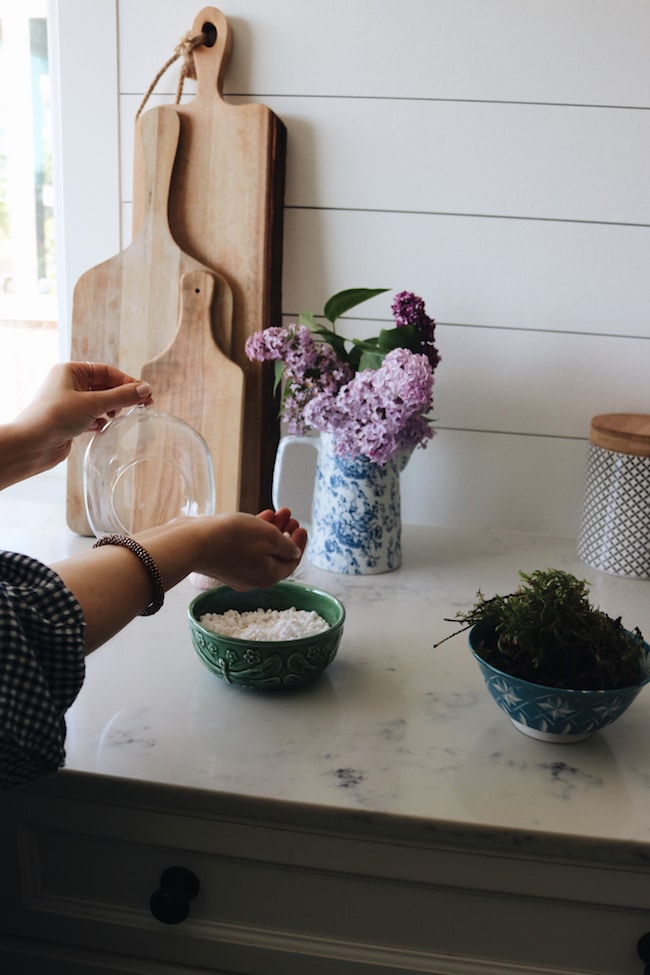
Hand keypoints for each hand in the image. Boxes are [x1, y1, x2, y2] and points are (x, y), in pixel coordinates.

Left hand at [7, 362, 152, 480]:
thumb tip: (145, 390)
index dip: (127, 382)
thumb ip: (121, 397)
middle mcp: (69, 384)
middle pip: (105, 387)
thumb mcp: (93, 403)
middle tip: (143, 407)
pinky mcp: (70, 420)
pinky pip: (92, 417)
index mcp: (71, 371)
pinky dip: (100, 422)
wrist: (31, 445)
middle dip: (121, 397)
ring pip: (100, 403)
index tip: (145, 393)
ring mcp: (69, 403)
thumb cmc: (55, 416)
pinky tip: (102, 428)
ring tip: (117, 418)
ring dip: (111, 410)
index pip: (107, 372)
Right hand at [187, 509, 307, 590]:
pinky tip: (259, 517)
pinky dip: (254, 533)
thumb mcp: (270, 537)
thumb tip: (293, 552)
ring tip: (278, 512)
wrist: (193, 542)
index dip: (299, 544)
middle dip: (286, 534)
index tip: (301, 528)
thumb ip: (286, 546)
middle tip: (291, 518)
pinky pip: (244, 548)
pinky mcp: (223, 561)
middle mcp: (254, 578)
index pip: (292, 563)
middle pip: (276, 556)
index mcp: (269, 577)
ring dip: (272, 530)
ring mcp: (237, 571)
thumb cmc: (233, 539)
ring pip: (260, 550)